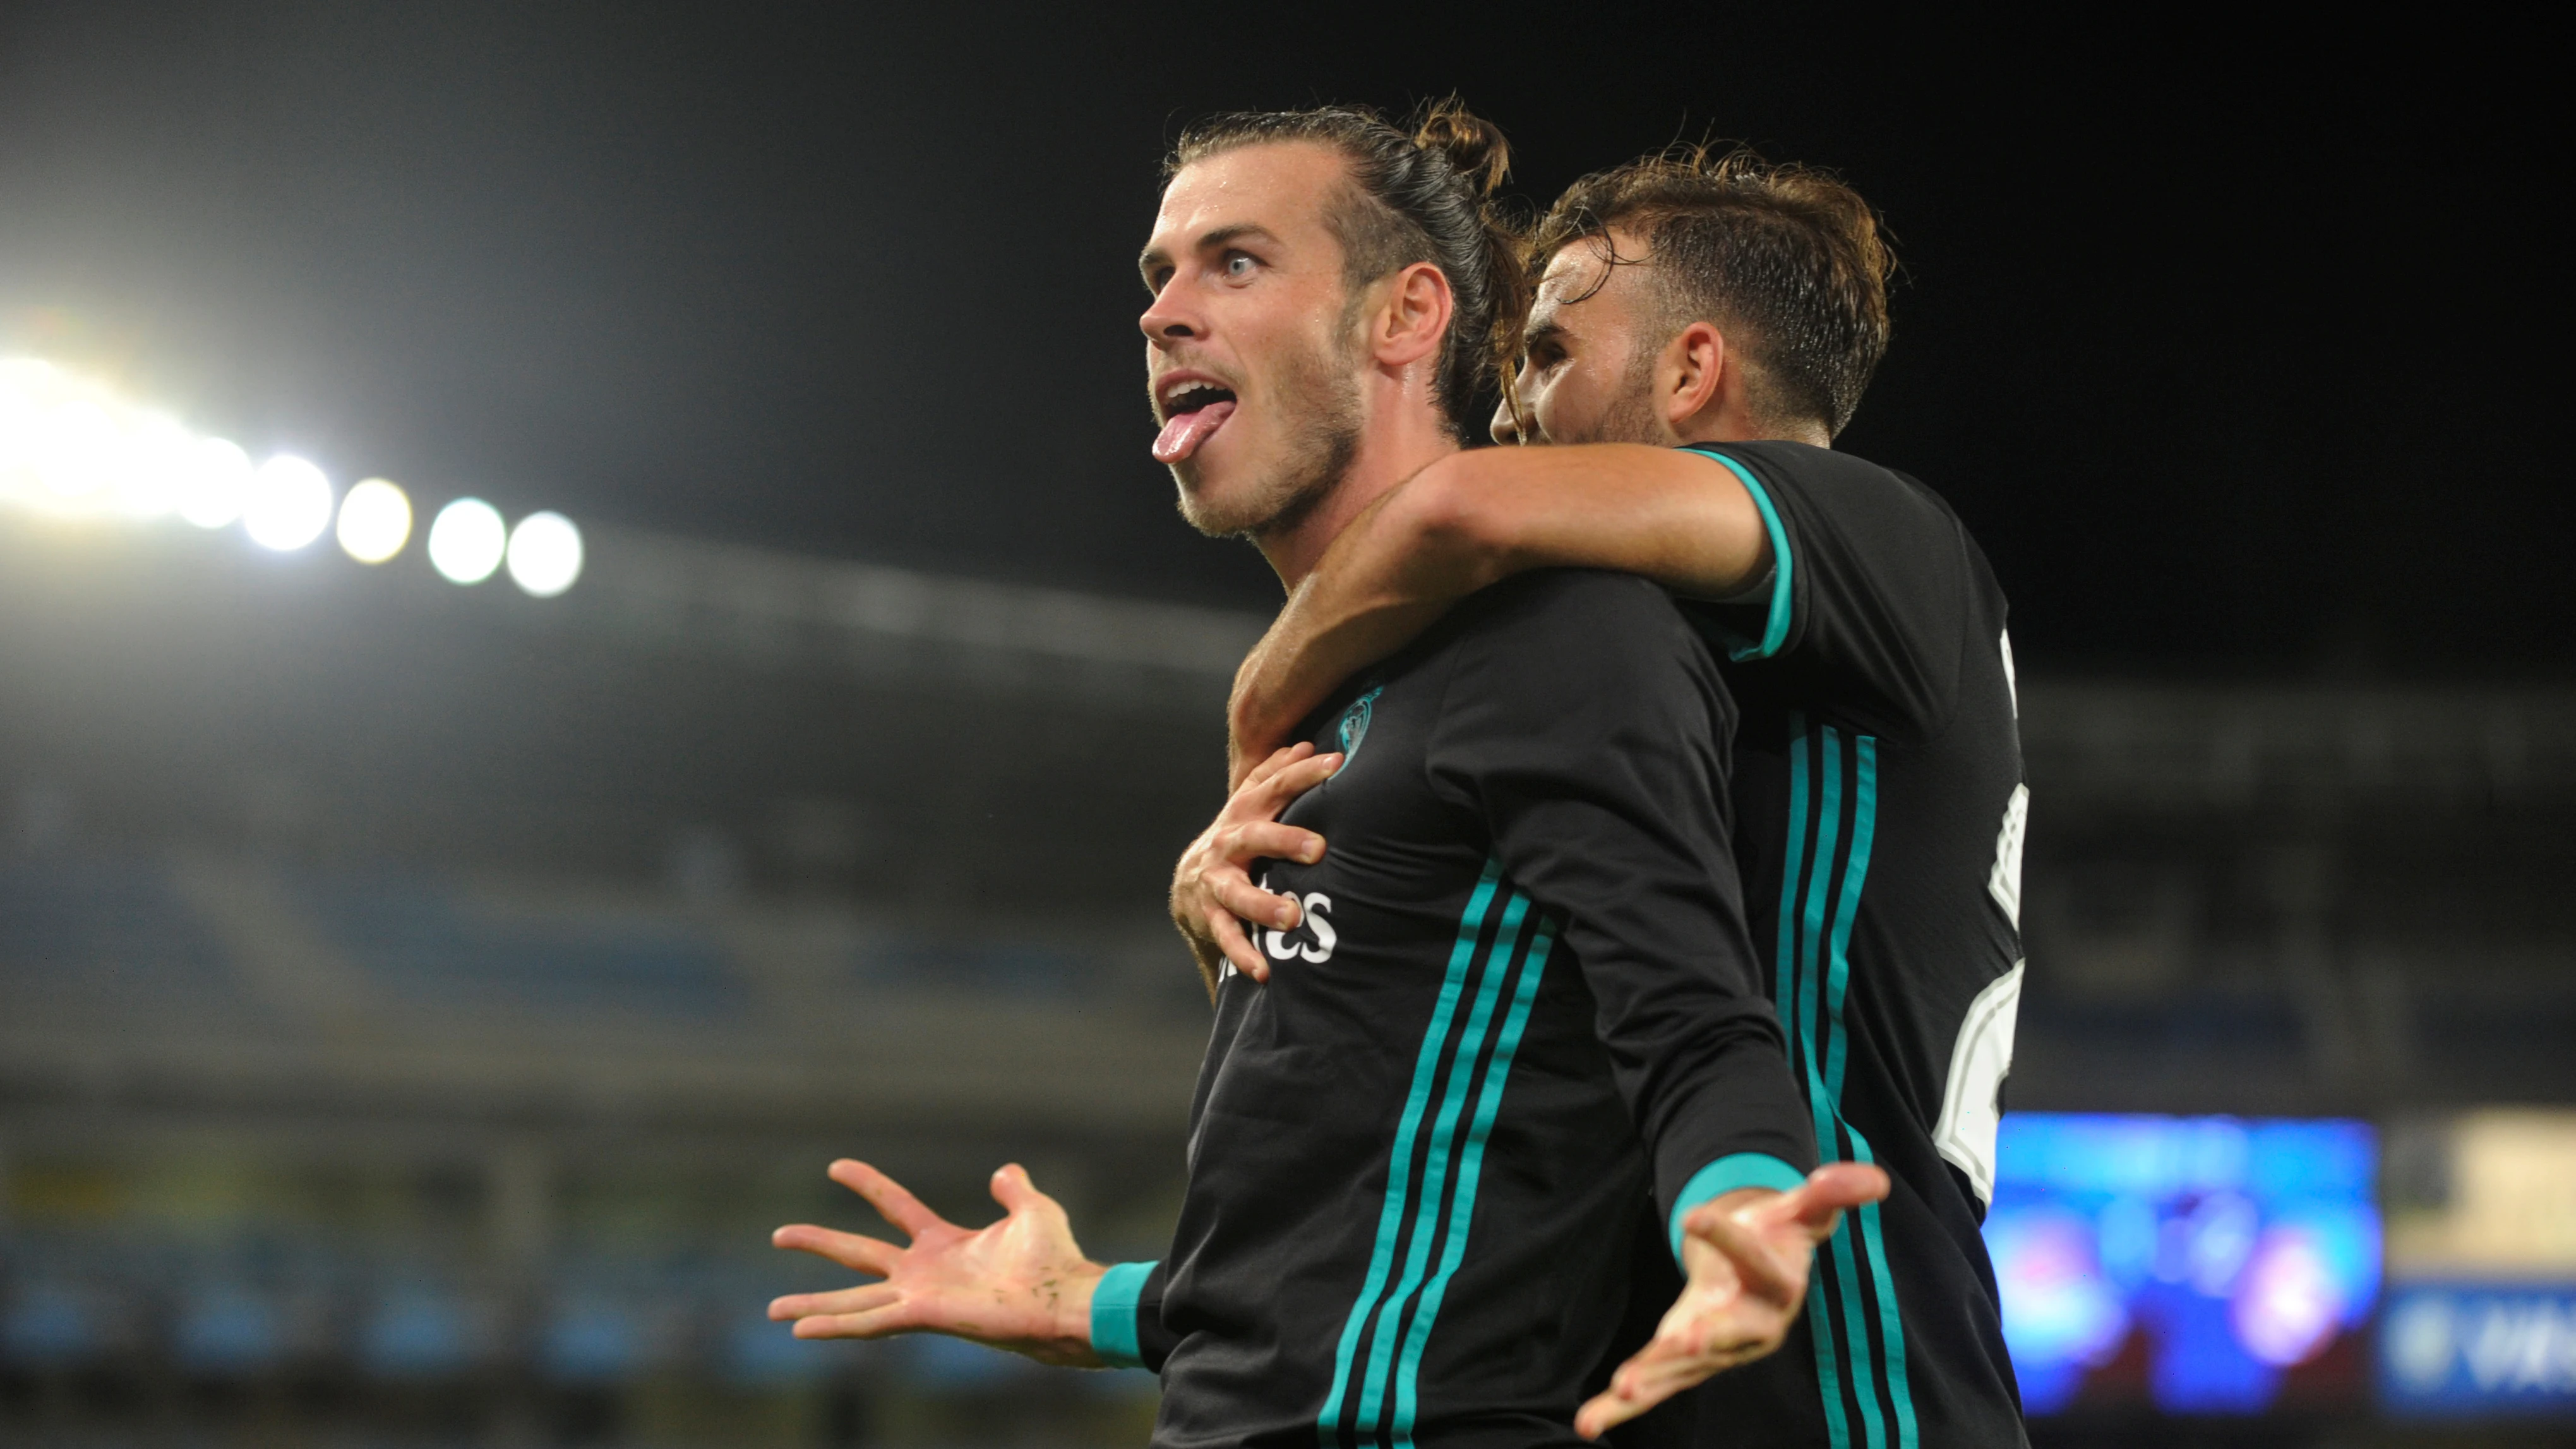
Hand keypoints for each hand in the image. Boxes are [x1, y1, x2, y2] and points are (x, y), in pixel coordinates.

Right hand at [769, 1159, 1107, 1366]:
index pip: (895, 1206)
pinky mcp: (922, 1316)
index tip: (834, 1166)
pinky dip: (834, 1326)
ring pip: (853, 1299)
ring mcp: (920, 1297)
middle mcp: (924, 1273)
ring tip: (774, 1310)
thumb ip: (1014, 1190)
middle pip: (858, 1253)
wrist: (1065, 1298)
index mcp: (944, 1244)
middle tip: (778, 1234)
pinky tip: (801, 1329)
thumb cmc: (1054, 1261)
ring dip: (813, 1304)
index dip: (866, 1184)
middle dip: (818, 1242)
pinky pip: (869, 1322)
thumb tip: (1004, 1169)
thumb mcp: (1033, 1210)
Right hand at [1170, 742, 1341, 989]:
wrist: (1189, 882)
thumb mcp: (1251, 805)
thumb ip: (1274, 776)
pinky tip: (1263, 972)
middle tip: (1318, 848)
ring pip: (1237, 893)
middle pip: (1254, 836)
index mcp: (1244, 813)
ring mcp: (1216, 881)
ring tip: (1291, 918)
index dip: (1303, 774)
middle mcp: (1228, 843)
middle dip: (1284, 840)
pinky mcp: (1209, 916)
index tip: (1337, 764)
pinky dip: (1244, 954)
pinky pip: (1227, 936)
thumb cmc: (1237, 838)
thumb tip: (1303, 743)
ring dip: (1263, 905)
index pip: (1275, 787)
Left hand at [1574, 1163, 1891, 1438]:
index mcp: (1777, 1285)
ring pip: (1684, 1367)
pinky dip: (1619, 1407)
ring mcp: (1715, 1349)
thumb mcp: (1801, 1211)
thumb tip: (1873, 1179)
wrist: (1760, 1271)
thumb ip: (1829, 1194)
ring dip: (1654, 1377)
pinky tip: (1588, 1423)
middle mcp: (1749, 1326)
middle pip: (1729, 1333)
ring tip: (1623, 1388)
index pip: (1757, 1263)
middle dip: (1706, 1338)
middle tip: (1682, 1340)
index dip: (1727, 1240)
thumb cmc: (1780, 1237)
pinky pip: (1655, 1384)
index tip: (1691, 1216)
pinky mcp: (1684, 1361)